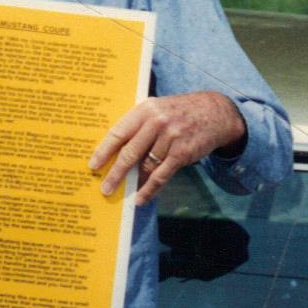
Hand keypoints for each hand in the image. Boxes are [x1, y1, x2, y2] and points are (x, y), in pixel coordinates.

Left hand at [88, 91, 245, 205]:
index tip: (93, 165)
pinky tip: (141, 198)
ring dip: (134, 182)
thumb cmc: (179, 113)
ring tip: (122, 193)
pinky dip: (150, 189)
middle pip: (129, 152)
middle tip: (104, 188)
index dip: (104, 151)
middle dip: (115, 173)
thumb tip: (116, 153)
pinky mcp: (182, 152)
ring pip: (146, 166)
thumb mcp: (158, 110)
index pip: (119, 132)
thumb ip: (139, 125)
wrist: (215, 112)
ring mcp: (170, 137)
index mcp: (145, 109)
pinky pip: (161, 175)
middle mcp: (156, 122)